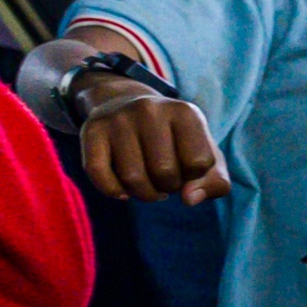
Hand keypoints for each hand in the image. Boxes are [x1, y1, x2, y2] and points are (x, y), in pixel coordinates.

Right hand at [79, 95, 229, 202]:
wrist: (127, 107)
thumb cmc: (174, 141)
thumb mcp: (205, 156)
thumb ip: (215, 183)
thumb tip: (189, 199)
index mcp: (185, 112)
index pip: (199, 163)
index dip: (193, 175)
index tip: (184, 165)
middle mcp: (150, 109)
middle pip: (165, 172)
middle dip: (167, 187)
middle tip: (163, 178)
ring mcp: (118, 118)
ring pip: (132, 178)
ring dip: (143, 194)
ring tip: (146, 184)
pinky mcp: (91, 129)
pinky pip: (98, 173)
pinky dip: (112, 191)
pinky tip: (122, 190)